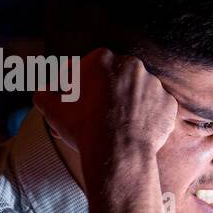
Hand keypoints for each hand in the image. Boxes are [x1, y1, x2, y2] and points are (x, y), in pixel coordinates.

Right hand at [35, 48, 178, 166]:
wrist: (118, 153)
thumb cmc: (84, 128)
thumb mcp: (52, 109)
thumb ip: (45, 95)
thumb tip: (43, 93)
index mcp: (102, 59)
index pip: (90, 66)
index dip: (82, 83)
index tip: (80, 98)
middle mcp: (132, 65)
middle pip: (117, 76)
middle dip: (108, 90)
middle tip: (100, 112)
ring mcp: (154, 84)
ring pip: (139, 90)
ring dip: (130, 102)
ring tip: (119, 123)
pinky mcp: (169, 103)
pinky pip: (157, 107)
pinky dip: (148, 116)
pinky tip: (136, 129)